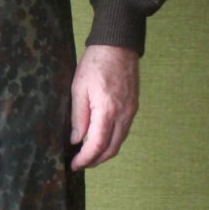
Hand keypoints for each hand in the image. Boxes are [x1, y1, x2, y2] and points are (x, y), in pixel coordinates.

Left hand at [70, 45, 139, 169]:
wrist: (118, 45)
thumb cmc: (95, 63)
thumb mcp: (78, 89)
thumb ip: (79, 117)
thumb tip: (76, 140)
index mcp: (107, 111)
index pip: (97, 146)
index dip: (85, 159)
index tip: (74, 165)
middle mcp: (123, 115)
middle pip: (111, 149)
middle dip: (95, 160)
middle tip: (80, 164)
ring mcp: (131, 111)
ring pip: (119, 141)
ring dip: (104, 152)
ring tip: (88, 154)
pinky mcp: (134, 106)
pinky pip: (123, 131)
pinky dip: (112, 140)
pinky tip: (100, 138)